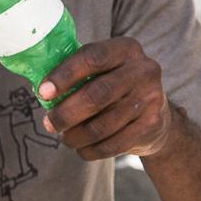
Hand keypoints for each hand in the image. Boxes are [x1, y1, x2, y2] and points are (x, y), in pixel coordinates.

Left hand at [39, 37, 174, 160]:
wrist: (157, 114)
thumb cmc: (116, 88)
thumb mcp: (104, 71)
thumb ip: (78, 74)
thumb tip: (43, 92)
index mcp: (126, 49)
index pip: (93, 57)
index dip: (64, 75)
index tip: (43, 92)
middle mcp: (143, 71)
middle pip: (97, 95)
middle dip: (66, 113)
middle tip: (49, 124)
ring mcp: (151, 98)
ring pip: (102, 125)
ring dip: (76, 136)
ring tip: (65, 138)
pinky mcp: (152, 125)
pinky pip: (113, 144)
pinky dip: (91, 150)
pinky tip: (82, 148)